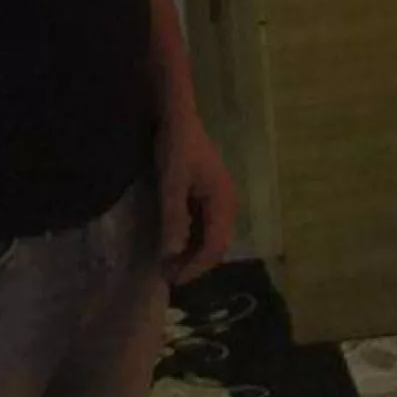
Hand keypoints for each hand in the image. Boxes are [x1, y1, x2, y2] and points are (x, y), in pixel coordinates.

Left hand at [156, 106, 237, 284]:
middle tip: (168, 276)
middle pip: (217, 245)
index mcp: (223, 202)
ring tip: (169, 264)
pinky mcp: (209, 194)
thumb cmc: (175, 148)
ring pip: (211, 236)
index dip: (195, 267)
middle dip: (194, 263)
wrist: (178, 116)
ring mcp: (220, 198)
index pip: (215, 247)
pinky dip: (191, 239)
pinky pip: (205, 225)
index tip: (173, 279)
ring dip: (192, 253)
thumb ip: (174, 219)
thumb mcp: (171, 184)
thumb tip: (172, 255)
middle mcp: (227, 204)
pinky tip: (174, 242)